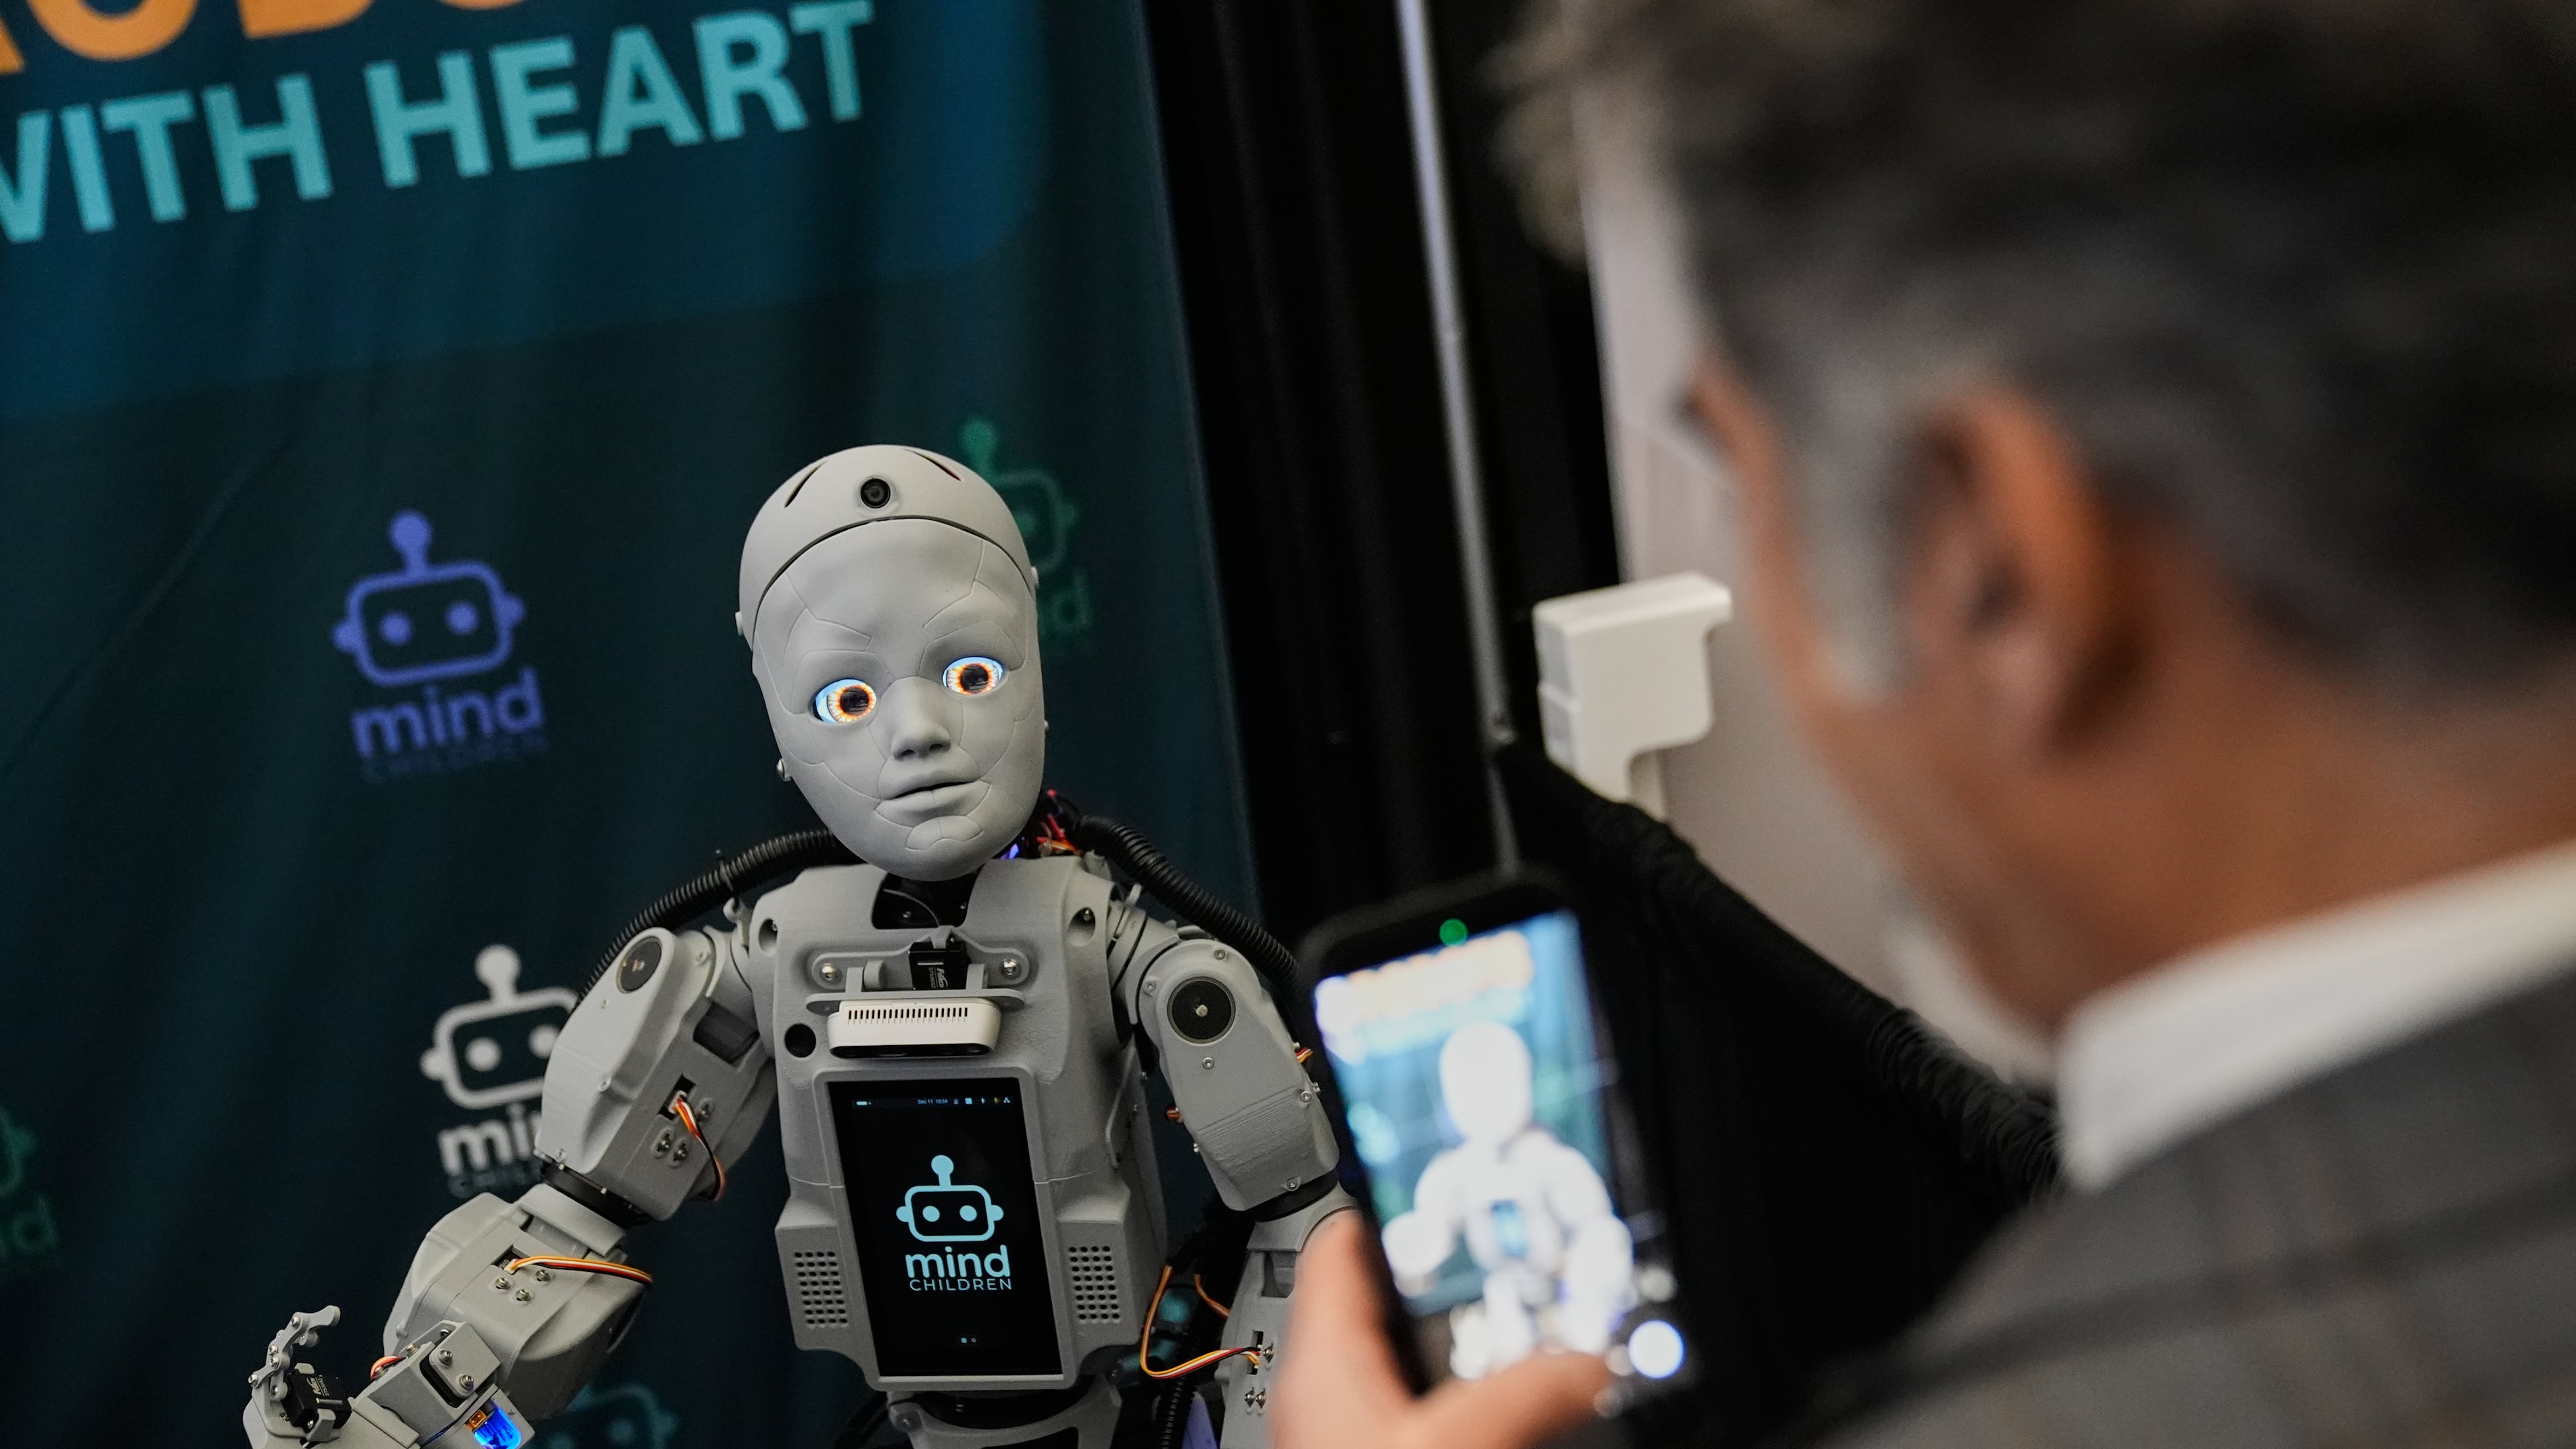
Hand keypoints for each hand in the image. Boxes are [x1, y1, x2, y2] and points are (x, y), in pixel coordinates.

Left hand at [1276, 1213, 1611, 1448]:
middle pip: (1394, 1300)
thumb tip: (1592, 1364)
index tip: (1446, 1172)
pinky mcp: (1390, 1448)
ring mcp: (1362, 1429)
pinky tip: (1526, 1399)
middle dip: (1460, 1275)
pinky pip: (1435, 1407)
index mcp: (1322, 1363)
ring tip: (1540, 1321)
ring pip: (1422, 1360)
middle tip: (1520, 1250)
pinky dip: (1480, 1393)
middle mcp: (1335, 1394)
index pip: (1339, 1243)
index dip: (1389, 1196)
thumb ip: (1521, 1395)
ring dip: (1477, 1342)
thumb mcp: (1447, 1440)